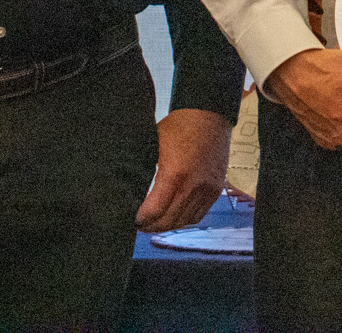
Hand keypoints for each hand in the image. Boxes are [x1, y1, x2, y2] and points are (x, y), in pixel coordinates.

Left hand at [135, 107, 230, 231]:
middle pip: (169, 221)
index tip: (133, 220)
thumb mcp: (153, 144)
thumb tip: (125, 186)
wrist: (209, 114)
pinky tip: (174, 216)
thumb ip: (142, 167)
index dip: (141, 220)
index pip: (154, 211)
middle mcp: (194, 186)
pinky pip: (199, 215)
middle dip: (151, 226)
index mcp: (175, 174)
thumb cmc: (180, 125)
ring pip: (184, 221)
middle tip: (141, 225)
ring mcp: (207, 189)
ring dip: (168, 225)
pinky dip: (185, 220)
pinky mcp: (216, 189)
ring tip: (156, 223)